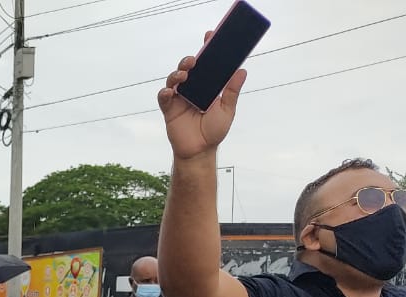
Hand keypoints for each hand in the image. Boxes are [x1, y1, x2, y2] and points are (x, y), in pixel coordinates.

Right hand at [157, 32, 246, 160]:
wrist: (199, 151)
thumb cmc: (213, 131)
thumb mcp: (227, 110)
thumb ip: (231, 91)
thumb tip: (242, 71)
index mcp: (207, 86)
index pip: (207, 64)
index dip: (207, 50)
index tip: (209, 36)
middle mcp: (192, 89)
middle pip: (188, 69)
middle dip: (189, 61)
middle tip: (193, 60)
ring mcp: (179, 98)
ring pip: (174, 79)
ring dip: (177, 75)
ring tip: (184, 76)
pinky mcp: (169, 109)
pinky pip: (164, 97)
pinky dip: (165, 92)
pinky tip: (170, 92)